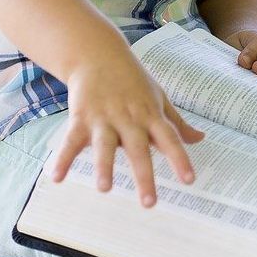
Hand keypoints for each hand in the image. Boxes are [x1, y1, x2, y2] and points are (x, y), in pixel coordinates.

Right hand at [48, 50, 205, 206]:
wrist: (98, 54)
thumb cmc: (133, 81)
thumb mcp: (159, 98)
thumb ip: (176, 123)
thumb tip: (200, 139)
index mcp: (150, 115)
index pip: (170, 139)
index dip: (180, 159)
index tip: (189, 180)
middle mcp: (129, 118)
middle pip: (138, 149)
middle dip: (144, 175)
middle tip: (149, 202)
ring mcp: (104, 118)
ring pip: (105, 145)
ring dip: (104, 166)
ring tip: (104, 188)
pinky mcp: (80, 118)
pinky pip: (71, 141)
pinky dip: (63, 158)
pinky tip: (56, 177)